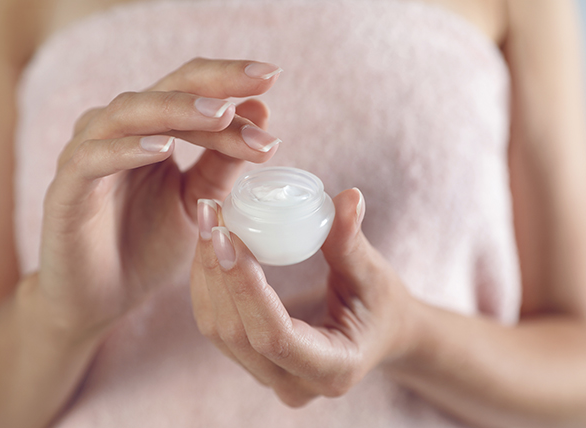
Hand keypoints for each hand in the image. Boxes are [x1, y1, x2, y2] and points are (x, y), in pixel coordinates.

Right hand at [37, 58, 282, 336]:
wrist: (101, 300)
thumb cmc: (147, 246)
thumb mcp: (198, 202)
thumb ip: (222, 162)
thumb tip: (261, 113)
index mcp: (149, 130)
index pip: (191, 90)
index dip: (230, 82)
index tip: (273, 78)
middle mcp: (117, 131)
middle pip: (164, 88)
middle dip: (214, 84)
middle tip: (261, 81)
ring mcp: (87, 155)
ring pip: (129, 114)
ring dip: (177, 111)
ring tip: (221, 114)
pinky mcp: (65, 189)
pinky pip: (93, 159)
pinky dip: (127, 150)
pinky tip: (163, 148)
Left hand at [191, 189, 415, 405]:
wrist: (377, 334)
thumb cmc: (380, 305)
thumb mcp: (373, 275)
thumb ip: (352, 241)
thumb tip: (349, 197)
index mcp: (333, 369)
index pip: (275, 336)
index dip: (245, 287)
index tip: (227, 234)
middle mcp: (294, 385)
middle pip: (236, 333)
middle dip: (216, 270)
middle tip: (210, 213)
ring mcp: (269, 377)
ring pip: (216, 329)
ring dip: (205, 272)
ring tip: (206, 218)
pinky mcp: (251, 360)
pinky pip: (216, 324)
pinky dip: (207, 281)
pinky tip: (209, 242)